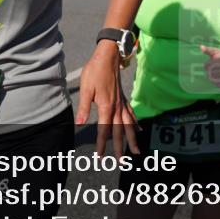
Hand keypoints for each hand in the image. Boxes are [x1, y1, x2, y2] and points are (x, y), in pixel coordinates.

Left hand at [75, 41, 139, 156]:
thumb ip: (84, 107)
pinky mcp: (123, 99)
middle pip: (119, 131)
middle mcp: (116, 107)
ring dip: (132, 139)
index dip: (101, 144)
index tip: (99, 157)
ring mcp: (122, 103)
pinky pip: (131, 115)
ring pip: (129, 125)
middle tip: (122, 162)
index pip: (104, 130)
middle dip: (120, 148)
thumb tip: (80, 123)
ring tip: (136, 151)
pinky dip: (136, 124)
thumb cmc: (95, 71)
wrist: (108, 56)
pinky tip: (139, 130)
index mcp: (106, 106)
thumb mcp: (86, 88)